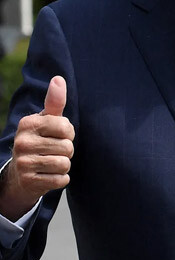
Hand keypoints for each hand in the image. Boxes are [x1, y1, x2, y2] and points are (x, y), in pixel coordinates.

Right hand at [0, 76, 74, 220]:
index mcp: (27, 124)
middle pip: (67, 147)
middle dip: (66, 151)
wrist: (21, 173)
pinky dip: (60, 179)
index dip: (68, 133)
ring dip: (64, 166)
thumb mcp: (46, 121)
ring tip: (50, 163)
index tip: (57, 135)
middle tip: (52, 152)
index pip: (66, 127)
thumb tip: (59, 79)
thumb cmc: (41, 141)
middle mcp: (22, 142)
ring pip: (65, 164)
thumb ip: (54, 102)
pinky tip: (48, 175)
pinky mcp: (29, 181)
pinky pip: (62, 180)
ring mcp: (23, 163)